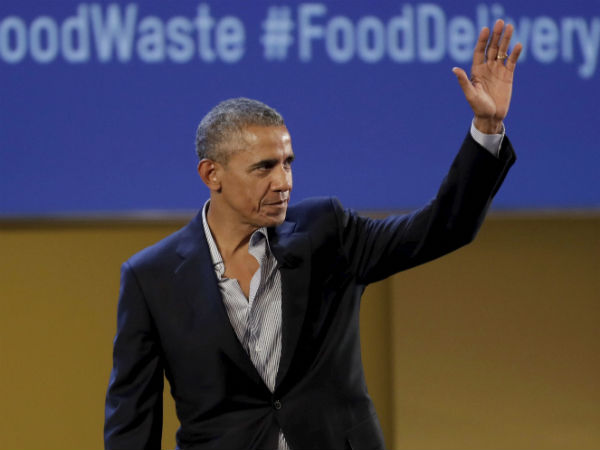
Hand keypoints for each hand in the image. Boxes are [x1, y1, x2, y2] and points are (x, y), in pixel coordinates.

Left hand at [452, 19, 522, 133]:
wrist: (491, 117)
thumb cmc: (478, 108)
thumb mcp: (470, 95)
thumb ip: (464, 81)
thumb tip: (454, 69)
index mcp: (476, 71)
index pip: (479, 51)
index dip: (482, 40)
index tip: (485, 29)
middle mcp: (487, 68)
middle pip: (492, 48)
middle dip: (496, 35)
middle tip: (500, 22)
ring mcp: (498, 71)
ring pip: (502, 52)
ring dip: (506, 40)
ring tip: (510, 27)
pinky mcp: (508, 76)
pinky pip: (512, 62)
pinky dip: (515, 53)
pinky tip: (518, 45)